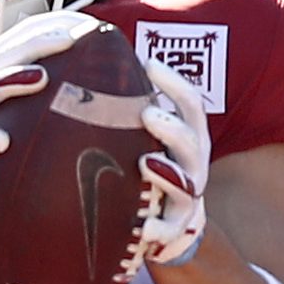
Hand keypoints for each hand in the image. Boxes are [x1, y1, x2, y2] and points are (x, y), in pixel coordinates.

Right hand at [0, 11, 94, 184]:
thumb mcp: (10, 86)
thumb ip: (42, 74)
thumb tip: (94, 69)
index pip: (25, 33)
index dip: (53, 24)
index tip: (87, 22)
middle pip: (9, 52)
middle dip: (39, 42)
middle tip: (72, 38)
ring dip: (13, 80)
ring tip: (41, 77)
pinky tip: (2, 142)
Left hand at [135, 57, 211, 265]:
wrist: (163, 224)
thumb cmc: (145, 166)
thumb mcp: (140, 135)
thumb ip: (126, 105)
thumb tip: (90, 52)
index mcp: (186, 136)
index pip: (190, 104)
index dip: (173, 83)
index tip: (147, 63)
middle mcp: (192, 164)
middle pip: (192, 141)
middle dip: (172, 127)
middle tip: (147, 112)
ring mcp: (185, 197)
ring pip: (186, 185)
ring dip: (169, 173)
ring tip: (145, 163)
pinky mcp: (173, 229)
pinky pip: (169, 231)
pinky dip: (157, 230)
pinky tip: (141, 229)